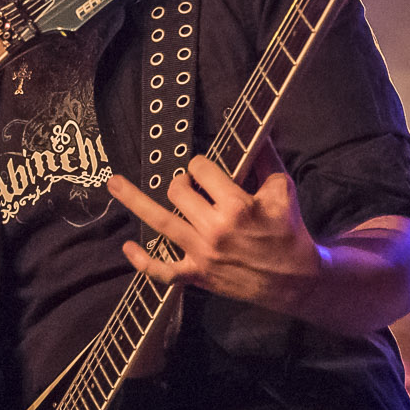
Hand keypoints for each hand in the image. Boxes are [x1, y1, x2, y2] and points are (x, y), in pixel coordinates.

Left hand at [103, 152, 324, 315]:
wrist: (296, 280)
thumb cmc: (289, 231)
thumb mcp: (282, 189)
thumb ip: (265, 158)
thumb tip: (259, 128)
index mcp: (236, 205)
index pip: (202, 170)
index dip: (201, 165)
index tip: (205, 170)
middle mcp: (215, 228)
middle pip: (178, 192)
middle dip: (180, 181)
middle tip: (188, 184)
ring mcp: (202, 254)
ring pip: (160, 223)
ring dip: (134, 200)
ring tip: (113, 183)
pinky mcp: (198, 276)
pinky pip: (162, 271)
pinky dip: (142, 262)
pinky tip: (127, 247)